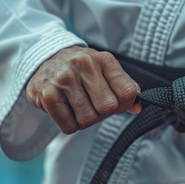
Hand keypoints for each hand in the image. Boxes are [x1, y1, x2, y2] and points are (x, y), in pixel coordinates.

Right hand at [26, 46, 140, 133]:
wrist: (47, 57)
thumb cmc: (82, 69)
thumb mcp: (106, 70)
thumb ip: (124, 87)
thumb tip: (137, 108)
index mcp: (104, 59)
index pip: (127, 92)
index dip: (125, 105)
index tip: (116, 103)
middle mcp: (84, 65)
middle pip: (107, 108)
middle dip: (103, 113)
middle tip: (94, 105)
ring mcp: (64, 79)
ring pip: (88, 119)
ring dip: (86, 120)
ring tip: (79, 106)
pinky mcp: (48, 95)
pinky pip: (69, 126)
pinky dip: (70, 125)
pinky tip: (67, 110)